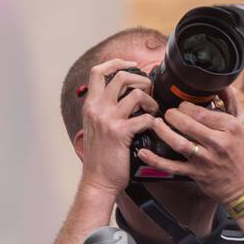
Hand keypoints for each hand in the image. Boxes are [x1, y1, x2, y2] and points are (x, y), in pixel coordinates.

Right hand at [79, 58, 158, 199]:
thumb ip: (105, 107)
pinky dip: (153, 120)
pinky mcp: (121, 133)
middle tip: (149, 90)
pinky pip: (145, 117)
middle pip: (121, 76)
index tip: (131, 64)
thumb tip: (125, 92)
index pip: (98, 71)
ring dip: (151, 100)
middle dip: (141, 79)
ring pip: (136, 94)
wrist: (98, 180)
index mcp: (90, 105)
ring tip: (153, 110)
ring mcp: (108, 120)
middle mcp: (97, 109)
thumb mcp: (95, 125)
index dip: (116, 62)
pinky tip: (153, 126)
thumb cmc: (101, 155)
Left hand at [138, 85, 243, 206]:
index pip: (202, 112)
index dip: (186, 106)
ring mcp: (206, 159)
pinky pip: (172, 166)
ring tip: (155, 123)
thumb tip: (221, 84)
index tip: (180, 104)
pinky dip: (155, 160)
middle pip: (189, 125)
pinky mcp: (196, 174)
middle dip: (173, 115)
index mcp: (230, 127)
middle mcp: (218, 143)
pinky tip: (144, 152)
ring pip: (179, 143)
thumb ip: (232, 102)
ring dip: (163, 131)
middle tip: (166, 112)